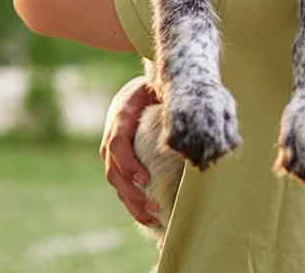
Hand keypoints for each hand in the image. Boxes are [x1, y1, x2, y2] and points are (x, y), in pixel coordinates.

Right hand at [100, 76, 161, 225]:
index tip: (146, 179)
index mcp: (121, 114)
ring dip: (132, 202)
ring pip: (116, 181)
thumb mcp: (162, 90)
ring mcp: (113, 149)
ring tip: (154, 218)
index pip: (117, 143)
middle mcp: (112, 134)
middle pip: (113, 170)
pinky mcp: (120, 160)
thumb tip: (192, 131)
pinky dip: (132, 201)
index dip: (128, 163)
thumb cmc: (159, 88)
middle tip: (154, 209)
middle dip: (131, 193)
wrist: (142, 87)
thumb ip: (170, 106)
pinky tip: (149, 216)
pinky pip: (122, 184)